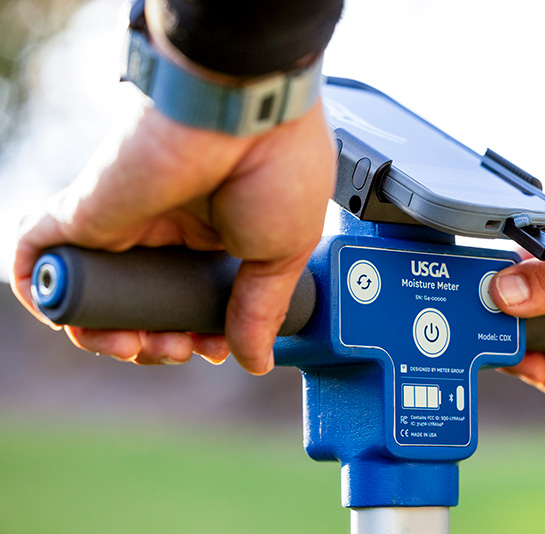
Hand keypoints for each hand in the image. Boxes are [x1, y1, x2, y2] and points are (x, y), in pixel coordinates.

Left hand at [12, 101, 334, 374]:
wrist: (244, 110)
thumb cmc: (280, 166)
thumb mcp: (284, 254)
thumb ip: (263, 309)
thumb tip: (256, 359)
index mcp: (218, 233)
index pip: (193, 295)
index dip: (198, 332)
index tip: (214, 348)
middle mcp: (169, 229)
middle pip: (145, 300)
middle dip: (158, 341)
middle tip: (179, 349)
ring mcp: (125, 222)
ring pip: (96, 293)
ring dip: (107, 336)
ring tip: (140, 347)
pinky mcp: (85, 211)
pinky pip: (42, 261)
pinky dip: (49, 298)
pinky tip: (80, 324)